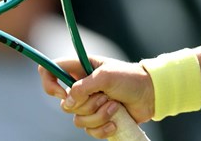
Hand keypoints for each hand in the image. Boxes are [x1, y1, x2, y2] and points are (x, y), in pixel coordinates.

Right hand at [38, 56, 153, 137]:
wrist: (150, 95)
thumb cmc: (130, 78)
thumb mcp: (106, 76)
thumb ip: (83, 87)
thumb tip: (66, 102)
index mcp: (80, 69)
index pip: (51, 70)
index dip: (50, 83)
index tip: (62, 92)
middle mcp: (81, 87)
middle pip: (64, 104)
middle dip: (87, 104)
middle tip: (105, 95)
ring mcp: (89, 104)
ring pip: (78, 120)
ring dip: (99, 115)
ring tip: (115, 105)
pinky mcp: (98, 119)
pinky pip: (89, 131)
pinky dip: (103, 128)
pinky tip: (115, 121)